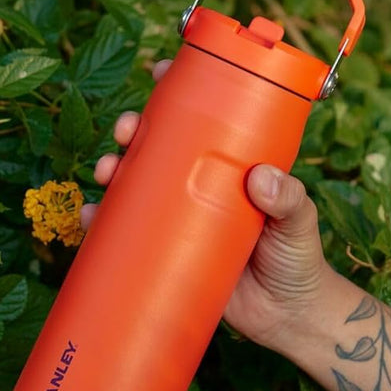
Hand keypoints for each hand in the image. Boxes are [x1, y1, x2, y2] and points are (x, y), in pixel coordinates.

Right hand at [79, 59, 332, 349]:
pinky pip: (125, 232)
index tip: (159, 71)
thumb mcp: (300, 222)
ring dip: (111, 169)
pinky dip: (102, 222)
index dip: (178, 91)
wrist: (287, 319)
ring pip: (134, 183)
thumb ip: (289, 200)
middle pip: (158, 145)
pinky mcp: (164, 251)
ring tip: (106, 171)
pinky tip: (89, 218)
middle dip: (133, 129)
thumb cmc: (300, 259)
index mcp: (231, 165)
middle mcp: (199, 184)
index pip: (204, 118)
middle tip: (126, 131)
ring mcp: (179, 217)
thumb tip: (261, 179)